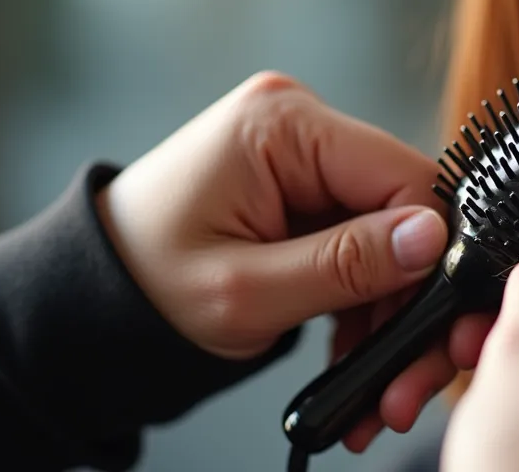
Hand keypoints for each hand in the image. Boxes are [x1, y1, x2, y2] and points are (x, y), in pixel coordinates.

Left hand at [97, 71, 491, 448]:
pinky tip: (357, 361)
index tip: (429, 328)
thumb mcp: (246, 291)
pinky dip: (366, 307)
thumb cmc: (142, 290)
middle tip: (407, 384)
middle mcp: (301, 126)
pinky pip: (362, 246)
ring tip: (378, 394)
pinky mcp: (303, 194)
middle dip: (412, 303)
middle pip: (405, 212)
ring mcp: (303, 159)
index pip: (404, 178)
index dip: (429, 255)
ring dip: (391, 318)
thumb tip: (432, 239)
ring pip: (392, 239)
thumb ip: (345, 264)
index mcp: (282, 125)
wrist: (86, 305)